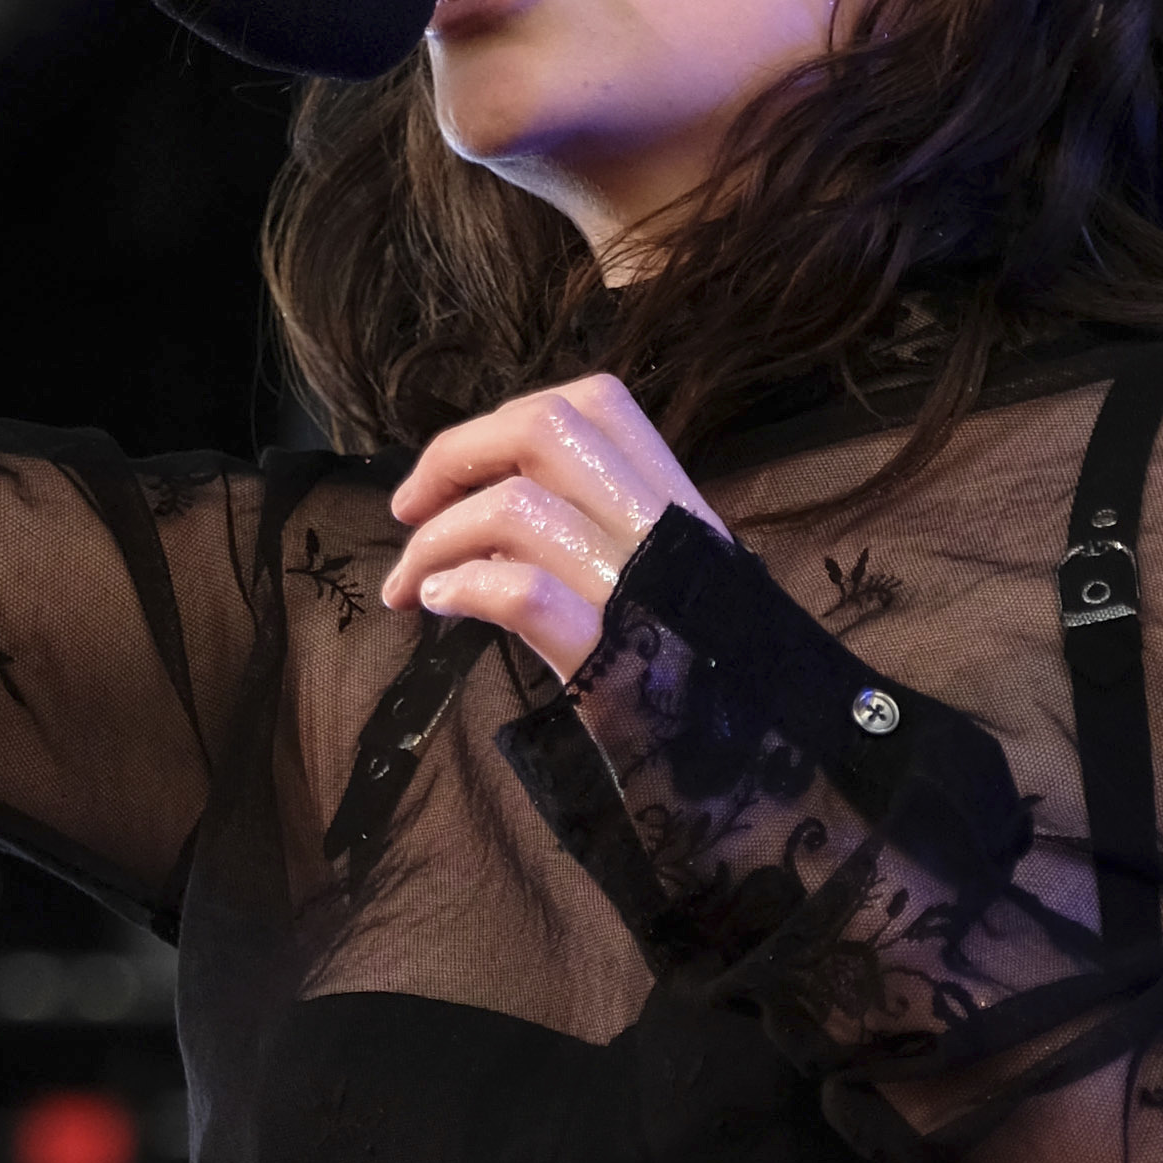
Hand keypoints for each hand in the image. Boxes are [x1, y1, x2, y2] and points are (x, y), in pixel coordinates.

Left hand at [380, 374, 727, 681]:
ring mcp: (633, 589)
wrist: (755, 760)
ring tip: (412, 582)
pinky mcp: (605, 656)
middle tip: (407, 508)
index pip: (596, 402)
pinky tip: (438, 606)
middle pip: (542, 430)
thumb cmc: (697, 671)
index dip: (508, 417)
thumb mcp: (668, 578)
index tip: (463, 467)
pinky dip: (462, 588)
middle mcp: (659, 529)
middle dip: (452, 457)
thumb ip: (599, 530)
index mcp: (676, 503)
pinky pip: (521, 593)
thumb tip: (488, 506)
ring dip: (436, 539)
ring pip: (515, 508)